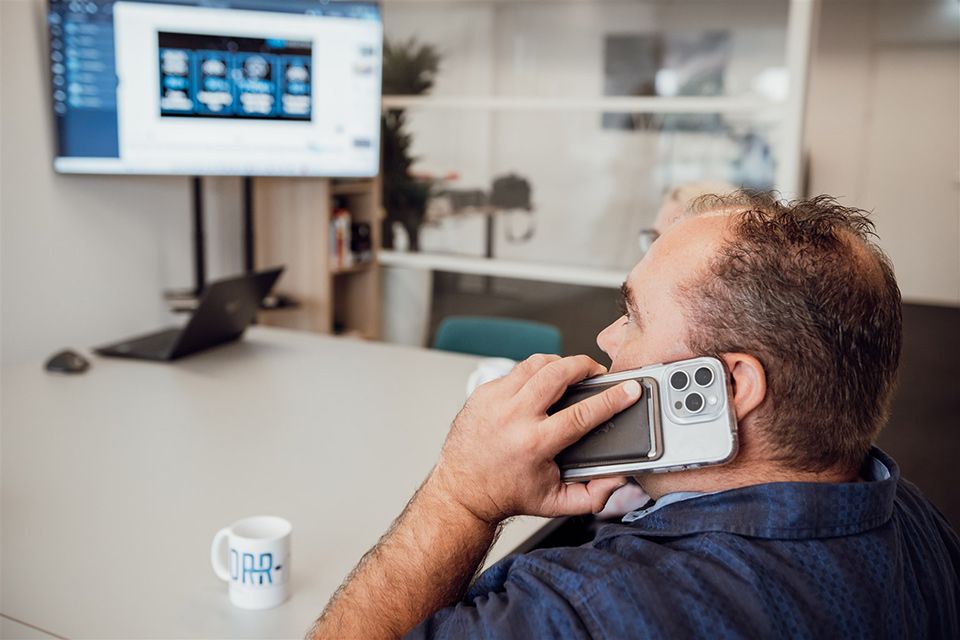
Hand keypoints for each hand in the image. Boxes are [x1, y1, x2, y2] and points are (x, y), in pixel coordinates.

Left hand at [428, 354, 642, 523]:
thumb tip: (618, 478)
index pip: (582, 413)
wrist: (463, 490)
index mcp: (534, 444)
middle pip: (558, 373)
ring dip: (559, 363)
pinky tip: (542, 384)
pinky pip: (516, 371)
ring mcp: (495, 401)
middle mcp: (513, 417)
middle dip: (584, 365)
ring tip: (572, 372)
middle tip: (596, 372)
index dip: (612, 399)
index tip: (628, 389)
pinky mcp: (484, 393)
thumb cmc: (508, 494)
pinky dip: (534, 373)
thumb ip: (593, 495)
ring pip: (536, 364)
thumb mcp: (556, 503)